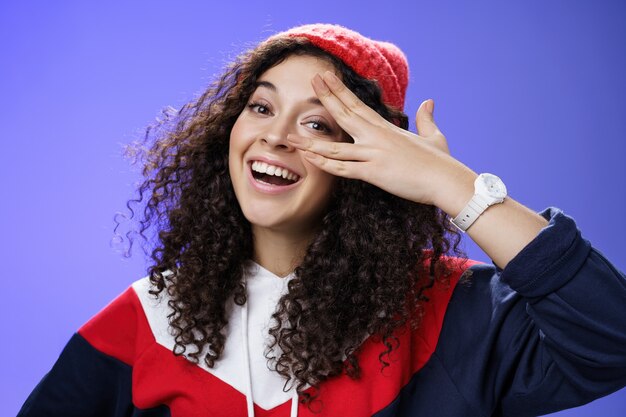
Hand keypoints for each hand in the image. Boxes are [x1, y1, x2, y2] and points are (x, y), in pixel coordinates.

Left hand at [286, 71, 474, 207]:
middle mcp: (376, 137)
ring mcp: (373, 154)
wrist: (446, 181)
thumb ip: (427, 118)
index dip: (340, 91)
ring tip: (289, 136)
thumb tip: (429, 102)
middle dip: (326, 97)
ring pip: (335, 147)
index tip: (326, 78)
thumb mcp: (434, 136)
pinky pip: (343, 170)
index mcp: (386, 129)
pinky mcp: (374, 173)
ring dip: (310, 142)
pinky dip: (325, 165)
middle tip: (311, 81)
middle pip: (345, 114)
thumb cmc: (441, 162)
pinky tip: (309, 160)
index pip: (358, 105)